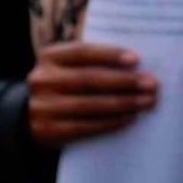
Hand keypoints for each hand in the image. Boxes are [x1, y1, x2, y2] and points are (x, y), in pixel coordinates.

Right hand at [26, 42, 156, 148]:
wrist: (30, 116)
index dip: (110, 55)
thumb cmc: (63, 86)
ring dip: (123, 103)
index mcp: (49, 57)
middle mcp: (42, 80)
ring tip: (147, 102)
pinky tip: (130, 118)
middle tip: (152, 84)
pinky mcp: (49, 131)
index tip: (137, 59)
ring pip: (90, 105)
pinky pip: (86, 127)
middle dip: (125, 82)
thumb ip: (93, 62)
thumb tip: (137, 65)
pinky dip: (111, 122)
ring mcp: (43, 107)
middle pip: (89, 79)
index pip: (82, 52)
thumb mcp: (68, 68)